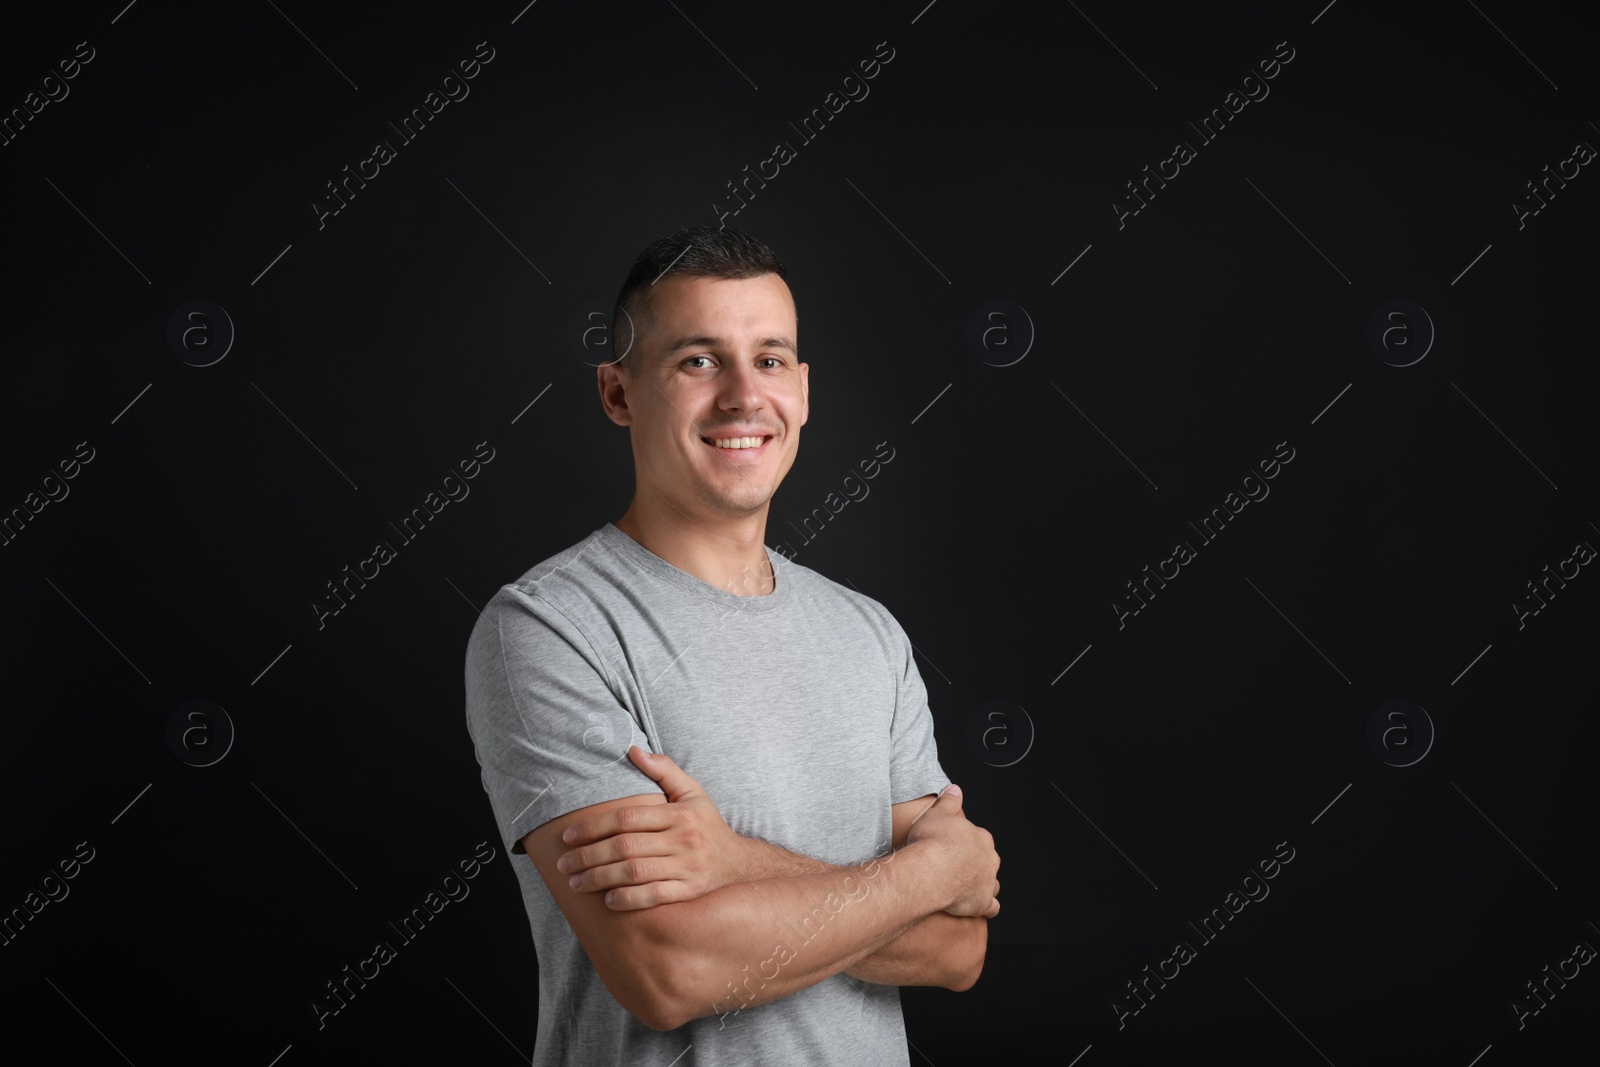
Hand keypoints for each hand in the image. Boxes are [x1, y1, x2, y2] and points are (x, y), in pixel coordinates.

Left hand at [556, 746, 745, 909]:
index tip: (569, 836)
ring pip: (635, 872)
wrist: (740, 865)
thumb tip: (632, 750)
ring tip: (575, 884)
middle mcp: (684, 840)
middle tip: (564, 864)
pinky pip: (655, 897)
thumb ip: (664, 770)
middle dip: (589, 856)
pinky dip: (629, 899)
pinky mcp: (690, 892)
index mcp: (679, 814)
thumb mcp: (693, 793)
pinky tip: (608, 900)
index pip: (628, 818)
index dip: (594, 827)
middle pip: (626, 847)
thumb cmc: (708, 827)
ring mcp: (688, 868)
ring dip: (600, 879)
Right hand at [905, 785, 1000, 917]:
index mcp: (981, 837)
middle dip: (975, 863)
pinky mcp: (983, 902)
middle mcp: (989, 858)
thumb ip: (949, 800)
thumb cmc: (932, 843)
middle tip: (955, 866)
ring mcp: (988, 881)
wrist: (929, 871)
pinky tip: (977, 906)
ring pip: (992, 882)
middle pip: (986, 860)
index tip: (952, 846)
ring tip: (965, 885)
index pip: (978, 839)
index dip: (965, 843)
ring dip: (982, 883)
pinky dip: (986, 906)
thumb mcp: (937, 813)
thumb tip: (955, 789)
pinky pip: (991, 906)